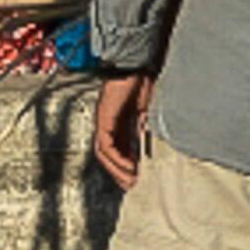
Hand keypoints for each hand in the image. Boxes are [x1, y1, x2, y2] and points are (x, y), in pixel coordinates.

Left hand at [90, 72, 153, 187]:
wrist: (137, 64)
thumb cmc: (142, 82)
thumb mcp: (145, 110)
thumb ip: (142, 126)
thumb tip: (147, 142)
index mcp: (117, 119)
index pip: (117, 148)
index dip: (124, 163)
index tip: (136, 176)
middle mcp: (107, 121)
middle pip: (107, 154)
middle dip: (119, 171)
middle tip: (132, 185)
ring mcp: (103, 120)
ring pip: (104, 153)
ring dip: (116, 169)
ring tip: (131, 179)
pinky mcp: (104, 118)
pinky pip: (106, 145)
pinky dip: (116, 158)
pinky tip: (129, 166)